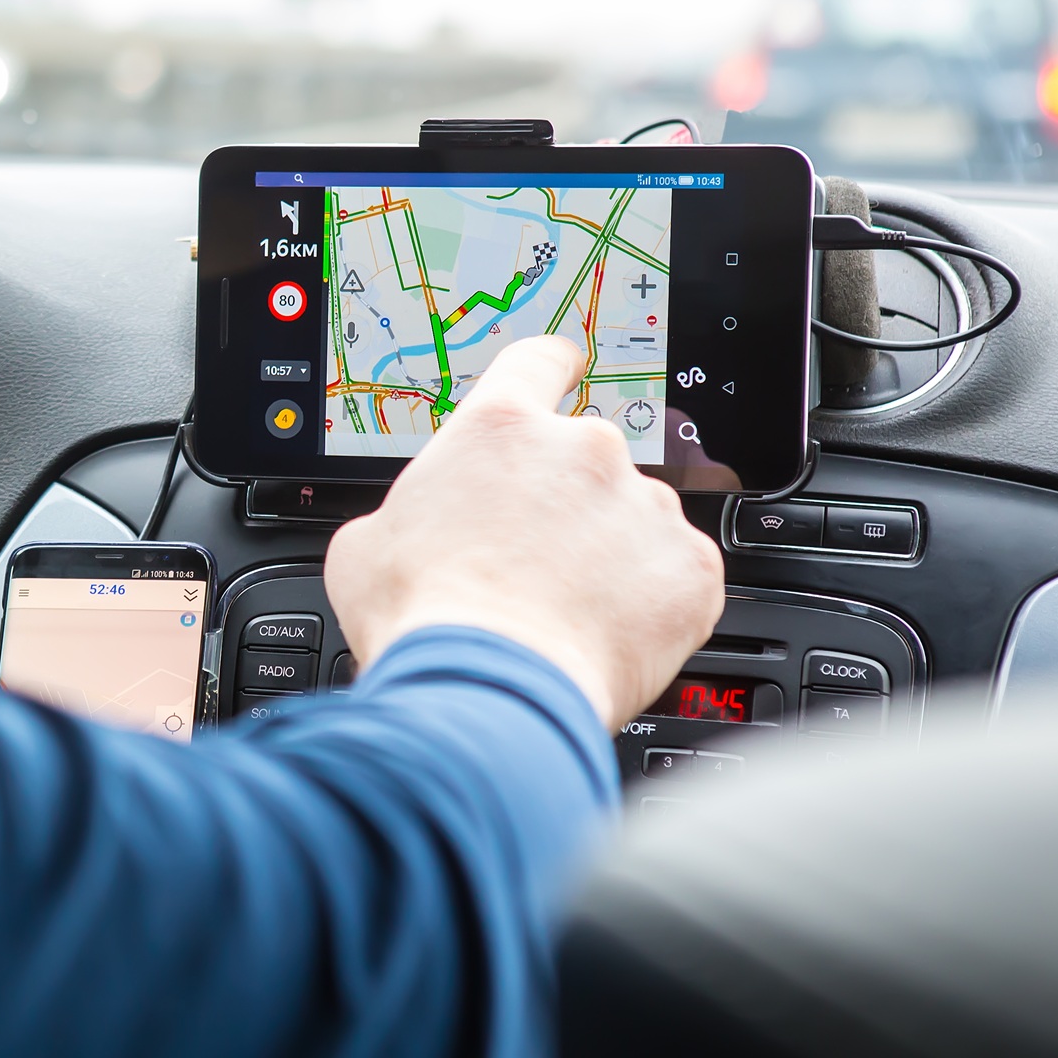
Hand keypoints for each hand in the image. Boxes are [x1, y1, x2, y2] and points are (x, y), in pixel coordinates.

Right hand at [324, 335, 723, 728]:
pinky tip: (604, 635)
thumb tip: (411, 532)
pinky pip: (676, 575)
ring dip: (608, 555)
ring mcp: (645, 507)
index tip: (563, 372)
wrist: (490, 694)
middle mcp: (583, 451)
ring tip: (564, 613)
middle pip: (584, 459)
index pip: (537, 363)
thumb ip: (407, 514)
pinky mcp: (691, 568)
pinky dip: (650, 603)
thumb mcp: (365, 548)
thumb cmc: (425, 620)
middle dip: (564, 505)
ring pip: (633, 520)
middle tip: (529, 565)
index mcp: (500, 430)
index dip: (550, 369)